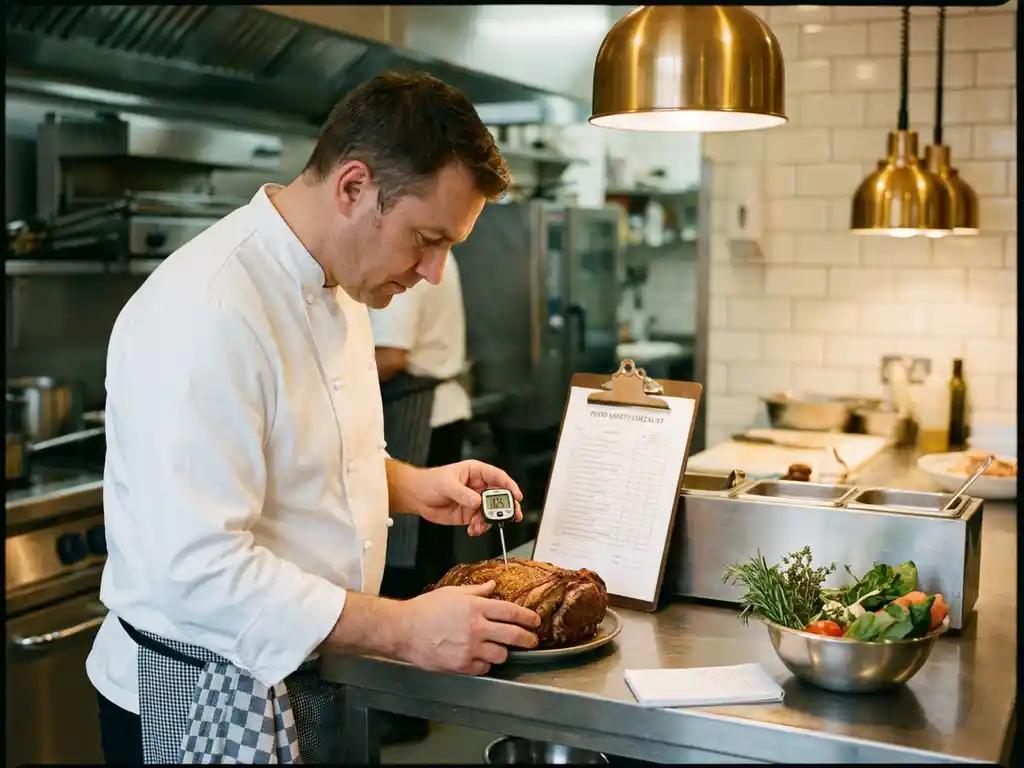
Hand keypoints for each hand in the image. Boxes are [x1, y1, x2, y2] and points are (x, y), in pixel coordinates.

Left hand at [395, 459, 523, 535]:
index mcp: (476, 472)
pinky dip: (480, 528)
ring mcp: (475, 502)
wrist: (417, 496)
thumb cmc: (430, 482)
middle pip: (500, 496)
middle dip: (507, 507)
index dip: (510, 486)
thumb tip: (477, 502)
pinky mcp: (469, 515)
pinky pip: (481, 522)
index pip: (498, 477)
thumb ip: (462, 494)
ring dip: (490, 521)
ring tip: (481, 526)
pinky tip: (473, 530)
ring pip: (492, 512)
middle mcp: (478, 487)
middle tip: (513, 516)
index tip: (517, 496)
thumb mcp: (446, 485)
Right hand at [396, 581, 539, 674]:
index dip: (527, 617)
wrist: (404, 630)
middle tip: (532, 640)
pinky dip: (485, 664)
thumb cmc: (426, 609)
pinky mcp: (462, 665)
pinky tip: (479, 657)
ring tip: (498, 648)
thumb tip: (493, 587)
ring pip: (501, 655)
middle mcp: (476, 628)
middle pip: (513, 635)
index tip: (535, 621)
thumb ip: (477, 591)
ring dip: (503, 652)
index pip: (511, 612)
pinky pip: (484, 668)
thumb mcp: (453, 593)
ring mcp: (470, 649)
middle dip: (527, 639)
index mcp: (476, 607)